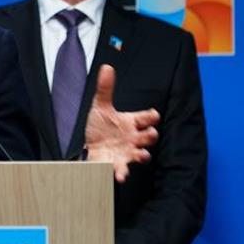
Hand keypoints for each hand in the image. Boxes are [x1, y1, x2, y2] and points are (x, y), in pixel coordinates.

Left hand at [84, 65, 159, 182]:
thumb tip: (106, 68)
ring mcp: (127, 152)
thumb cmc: (101, 126)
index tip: (152, 115)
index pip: (147, 117)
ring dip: (142, 155)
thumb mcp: (101, 107)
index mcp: (132, 122)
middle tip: (150, 133)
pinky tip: (121, 175)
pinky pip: (122, 170)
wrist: (91, 146)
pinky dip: (122, 173)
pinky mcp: (117, 164)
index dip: (151, 116)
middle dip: (151, 135)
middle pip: (149, 136)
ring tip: (142, 155)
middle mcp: (133, 138)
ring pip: (141, 154)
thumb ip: (105, 89)